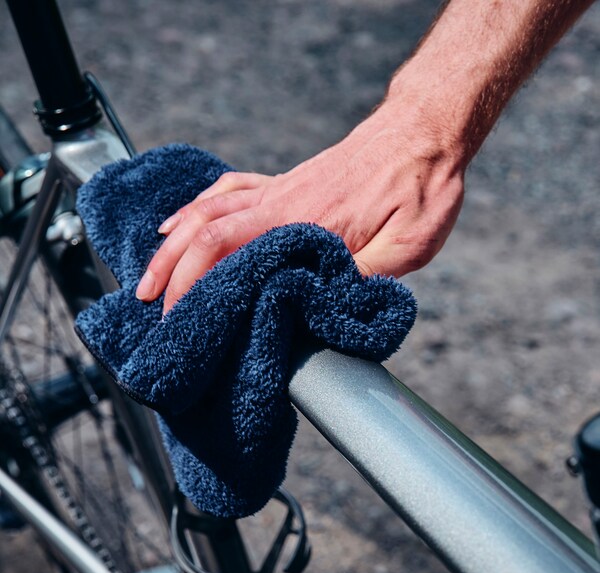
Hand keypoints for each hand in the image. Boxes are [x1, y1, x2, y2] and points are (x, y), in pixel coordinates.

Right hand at [136, 98, 465, 313]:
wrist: (424, 133)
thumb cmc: (422, 187)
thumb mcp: (409, 244)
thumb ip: (364, 276)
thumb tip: (323, 307)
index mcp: (304, 224)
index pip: (227, 251)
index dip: (194, 285)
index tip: (179, 318)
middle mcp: (281, 203)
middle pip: (203, 231)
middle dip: (169, 270)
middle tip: (149, 303)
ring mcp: (279, 190)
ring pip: (207, 211)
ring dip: (173, 242)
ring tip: (152, 273)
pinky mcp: (285, 183)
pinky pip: (229, 191)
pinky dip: (197, 208)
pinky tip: (182, 222)